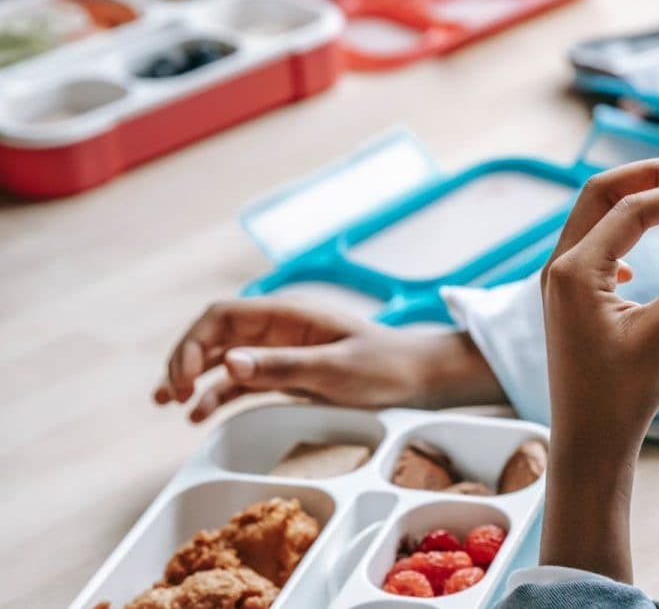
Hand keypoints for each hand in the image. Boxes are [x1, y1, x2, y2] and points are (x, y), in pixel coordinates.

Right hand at [155, 297, 503, 421]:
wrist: (420, 377)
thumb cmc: (384, 367)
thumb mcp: (334, 370)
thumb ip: (282, 366)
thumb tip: (229, 363)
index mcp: (288, 313)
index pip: (222, 316)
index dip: (193, 343)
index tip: (183, 378)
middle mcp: (278, 327)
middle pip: (215, 334)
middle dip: (185, 360)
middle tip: (170, 394)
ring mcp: (281, 349)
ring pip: (224, 357)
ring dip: (194, 377)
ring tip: (170, 403)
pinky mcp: (288, 372)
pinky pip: (244, 380)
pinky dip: (219, 393)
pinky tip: (199, 413)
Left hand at [537, 159, 658, 580]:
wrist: (586, 444)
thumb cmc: (621, 397)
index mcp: (575, 271)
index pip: (632, 207)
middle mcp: (558, 267)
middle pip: (601, 192)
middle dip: (650, 177)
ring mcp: (557, 281)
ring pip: (594, 214)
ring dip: (636, 199)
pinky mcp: (566, 297)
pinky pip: (591, 242)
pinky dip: (621, 230)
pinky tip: (641, 261)